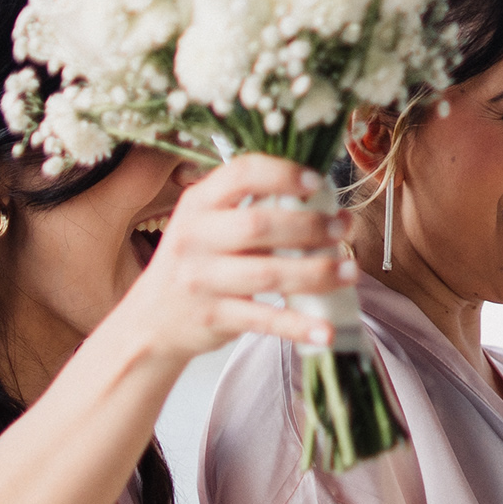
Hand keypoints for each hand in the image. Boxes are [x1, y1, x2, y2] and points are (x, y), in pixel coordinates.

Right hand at [102, 154, 356, 367]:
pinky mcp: (212, 316)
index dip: (283, 174)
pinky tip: (327, 330)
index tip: (317, 182)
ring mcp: (201, 279)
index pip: (241, 174)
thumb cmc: (198, 263)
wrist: (152, 320)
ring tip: (350, 271)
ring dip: (316, 273)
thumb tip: (329, 207)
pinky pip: (264, 320)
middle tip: (343, 229)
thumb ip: (255, 211)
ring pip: (267, 274)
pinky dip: (299, 326)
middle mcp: (195, 236)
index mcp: (199, 203)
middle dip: (309, 226)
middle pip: (259, 225)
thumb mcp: (210, 225)